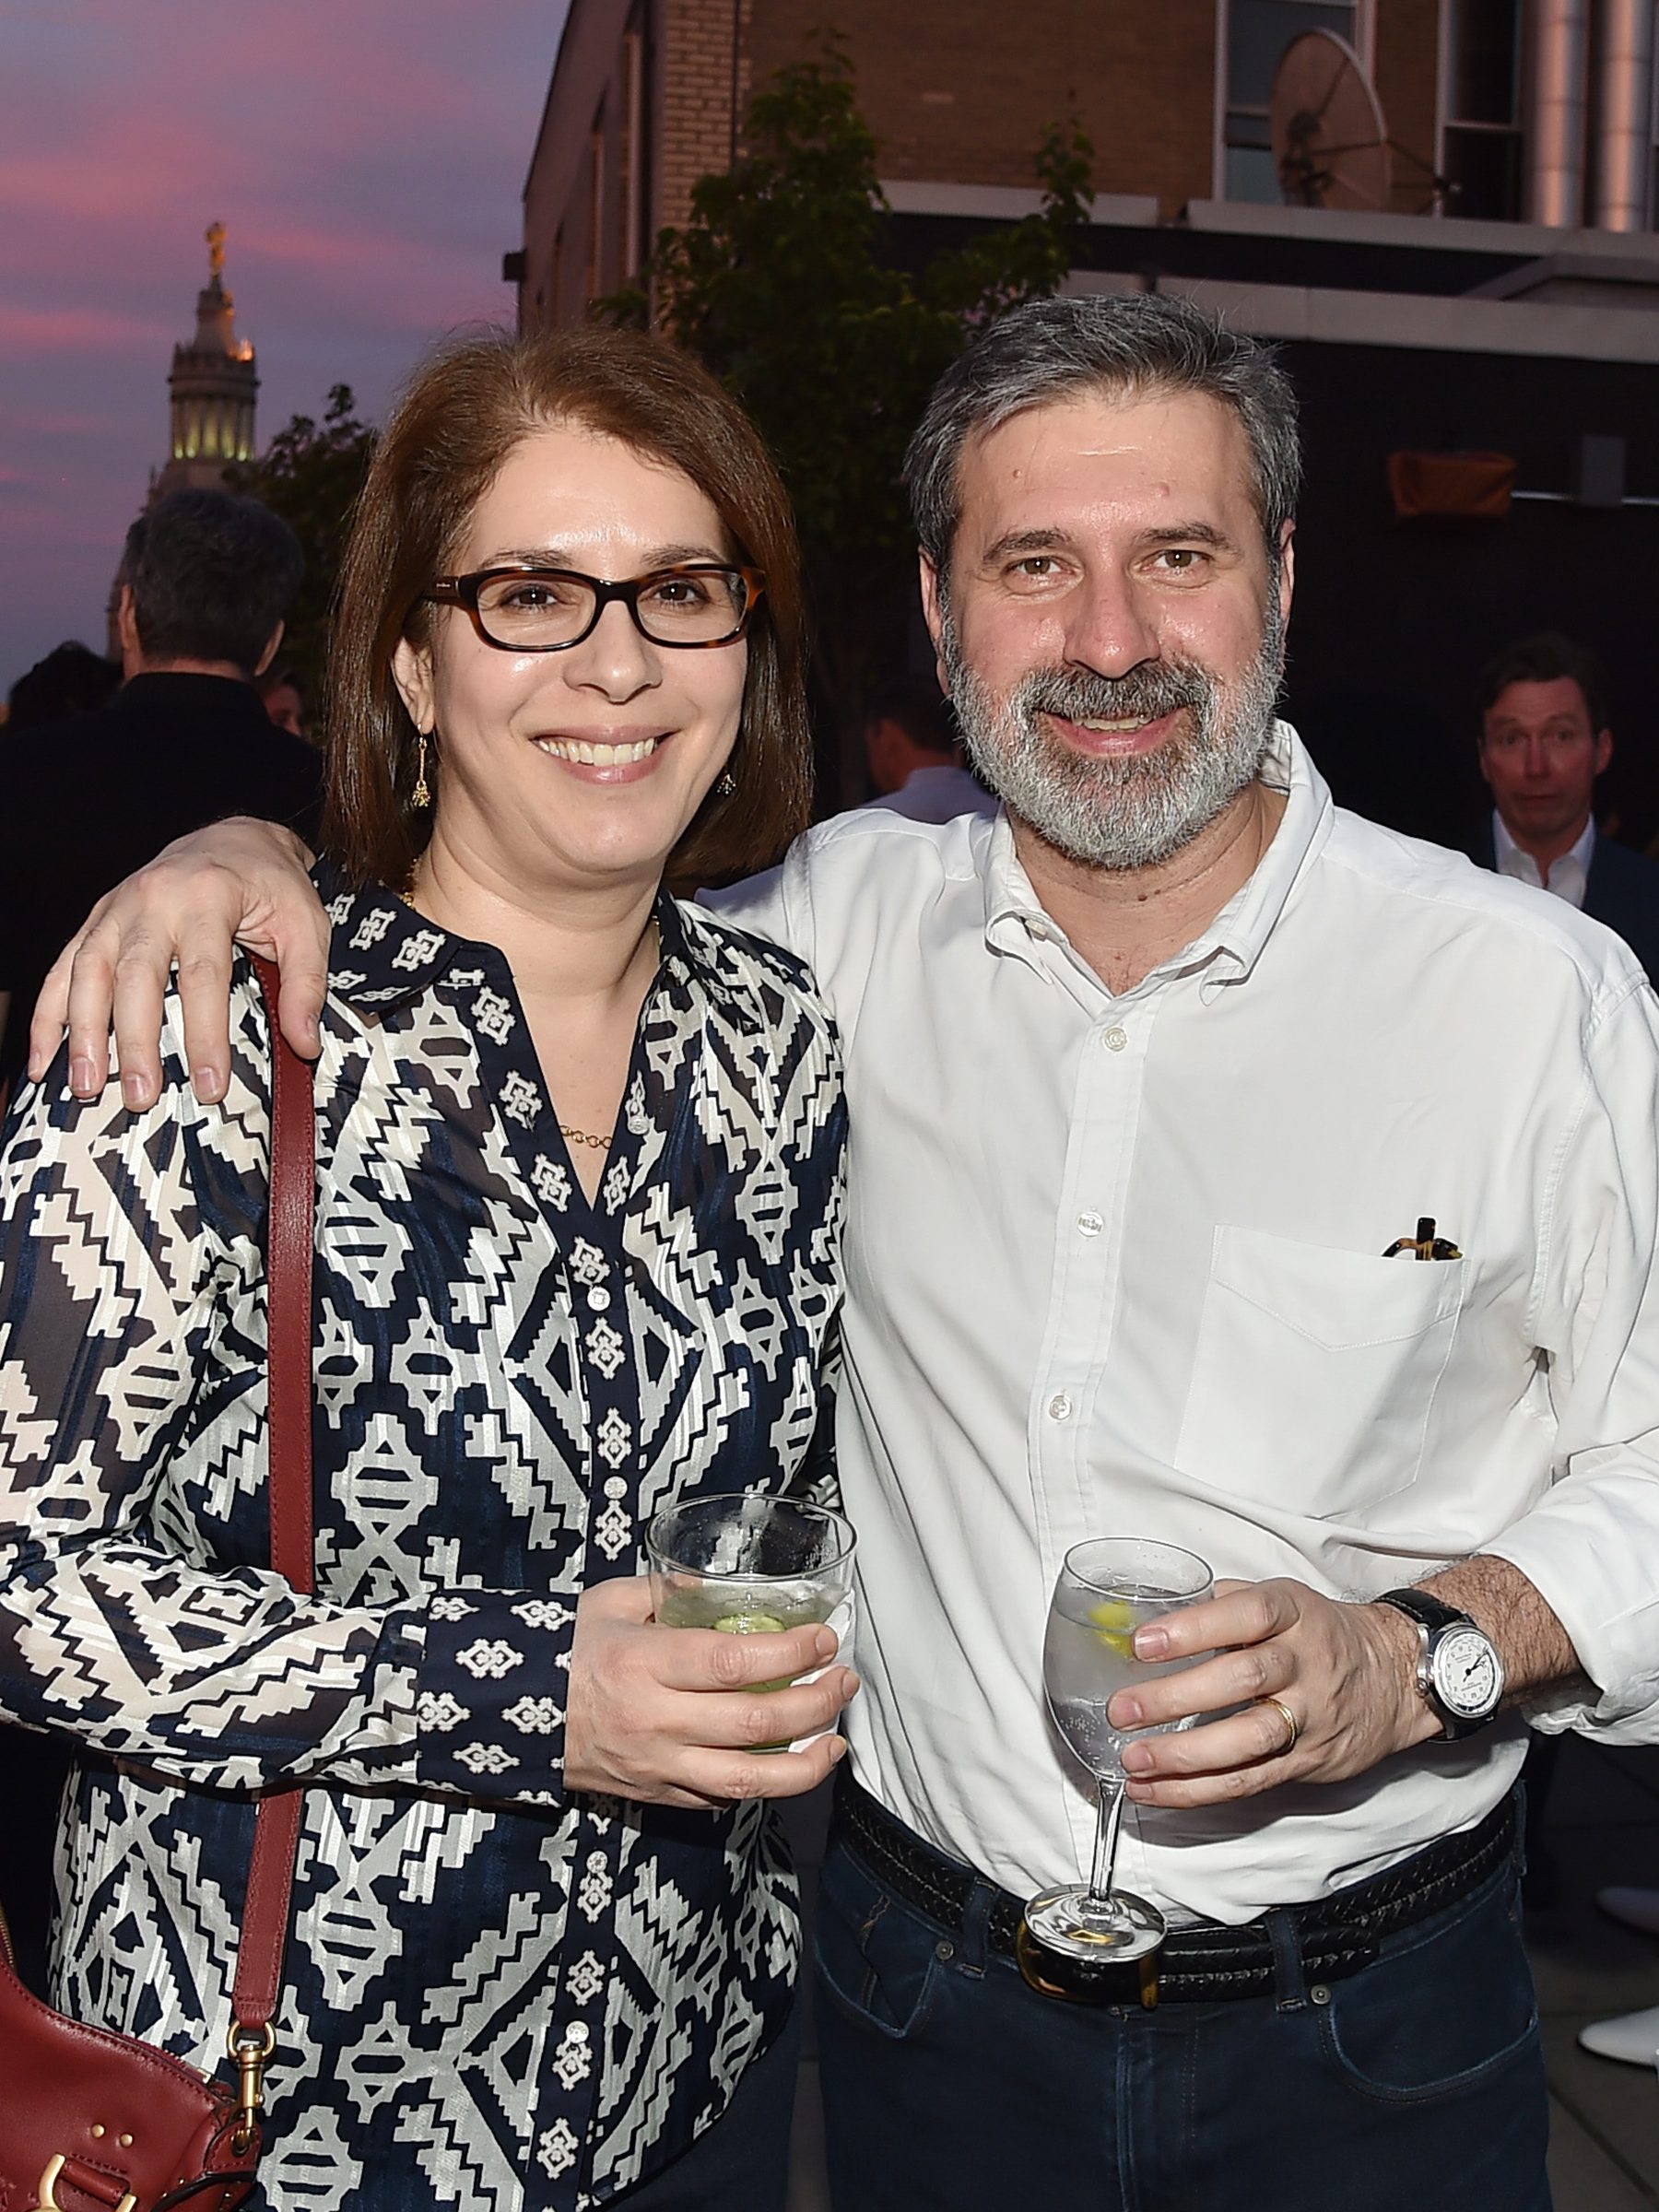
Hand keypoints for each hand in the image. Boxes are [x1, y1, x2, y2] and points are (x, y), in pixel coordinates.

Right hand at [27, 817, 327, 1108]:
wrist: (235, 838)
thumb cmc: (270, 884)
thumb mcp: (306, 924)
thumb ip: (306, 983)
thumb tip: (303, 1043)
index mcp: (208, 898)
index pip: (204, 976)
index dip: (205, 1036)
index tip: (209, 1086)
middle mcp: (154, 899)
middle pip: (136, 976)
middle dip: (135, 1042)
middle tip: (141, 1096)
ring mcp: (117, 908)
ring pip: (89, 971)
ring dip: (83, 1032)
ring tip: (89, 1085)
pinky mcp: (97, 919)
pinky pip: (63, 967)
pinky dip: (49, 1014)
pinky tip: (46, 1059)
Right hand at [564, 1578, 858, 1807]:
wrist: (512, 1716)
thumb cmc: (566, 1650)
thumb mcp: (610, 1602)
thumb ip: (668, 1591)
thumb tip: (722, 1588)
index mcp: (645, 1664)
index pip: (735, 1663)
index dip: (790, 1652)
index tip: (823, 1639)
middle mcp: (656, 1721)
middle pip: (755, 1723)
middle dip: (815, 1702)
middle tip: (843, 1680)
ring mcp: (658, 1766)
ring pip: (748, 1779)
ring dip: (806, 1763)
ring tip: (836, 1739)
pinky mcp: (659, 1795)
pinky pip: (722, 1798)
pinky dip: (765, 1785)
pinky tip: (792, 1763)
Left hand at [1106, 1579, 1437, 1808]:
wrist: (1396, 1677)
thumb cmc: (1321, 1633)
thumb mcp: (1282, 1599)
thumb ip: (1222, 1603)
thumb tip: (1152, 1611)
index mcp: (1293, 1613)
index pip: (1245, 1615)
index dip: (1193, 1629)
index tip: (1143, 1643)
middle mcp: (1304, 1663)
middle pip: (1242, 1681)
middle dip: (1176, 1698)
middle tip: (1124, 1709)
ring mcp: (1309, 1716)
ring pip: (1248, 1740)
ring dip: (1185, 1757)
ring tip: (1135, 1760)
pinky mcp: (1307, 1761)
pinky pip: (1251, 1781)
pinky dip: (1198, 1791)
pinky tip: (1155, 1790)